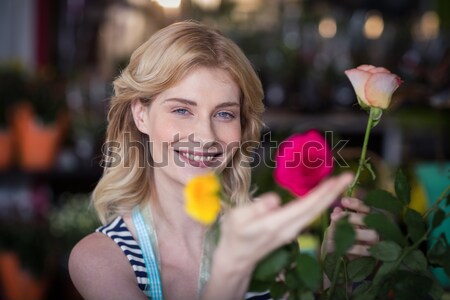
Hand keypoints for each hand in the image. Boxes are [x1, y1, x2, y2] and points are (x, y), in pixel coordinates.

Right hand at [202, 173, 353, 299]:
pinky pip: (310, 214)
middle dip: (333, 192)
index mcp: (277, 223)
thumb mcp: (238, 218)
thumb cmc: (235, 234)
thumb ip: (256, 208)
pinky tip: (325, 194)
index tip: (338, 179)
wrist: (237, 257)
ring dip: (329, 197)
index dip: (323, 192)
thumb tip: (275, 198)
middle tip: (349, 176)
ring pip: (315, 212)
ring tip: (340, 182)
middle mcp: (290, 228)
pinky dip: (320, 202)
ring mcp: (293, 231)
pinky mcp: (292, 230)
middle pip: (316, 209)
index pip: (305, 206)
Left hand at [324, 197, 379, 256]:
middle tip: (334, 217)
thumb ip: (341, 219)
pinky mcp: (377, 256)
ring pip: (372, 234)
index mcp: (373, 219)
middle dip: (352, 217)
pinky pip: (367, 250)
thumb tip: (337, 209)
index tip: (343, 201)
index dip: (356, 204)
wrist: (351, 265)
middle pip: (369, 220)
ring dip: (354, 232)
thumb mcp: (341, 228)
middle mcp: (379, 229)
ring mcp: (380, 242)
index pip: (367, 208)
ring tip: (336, 233)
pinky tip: (342, 247)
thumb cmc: (346, 241)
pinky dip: (354, 248)